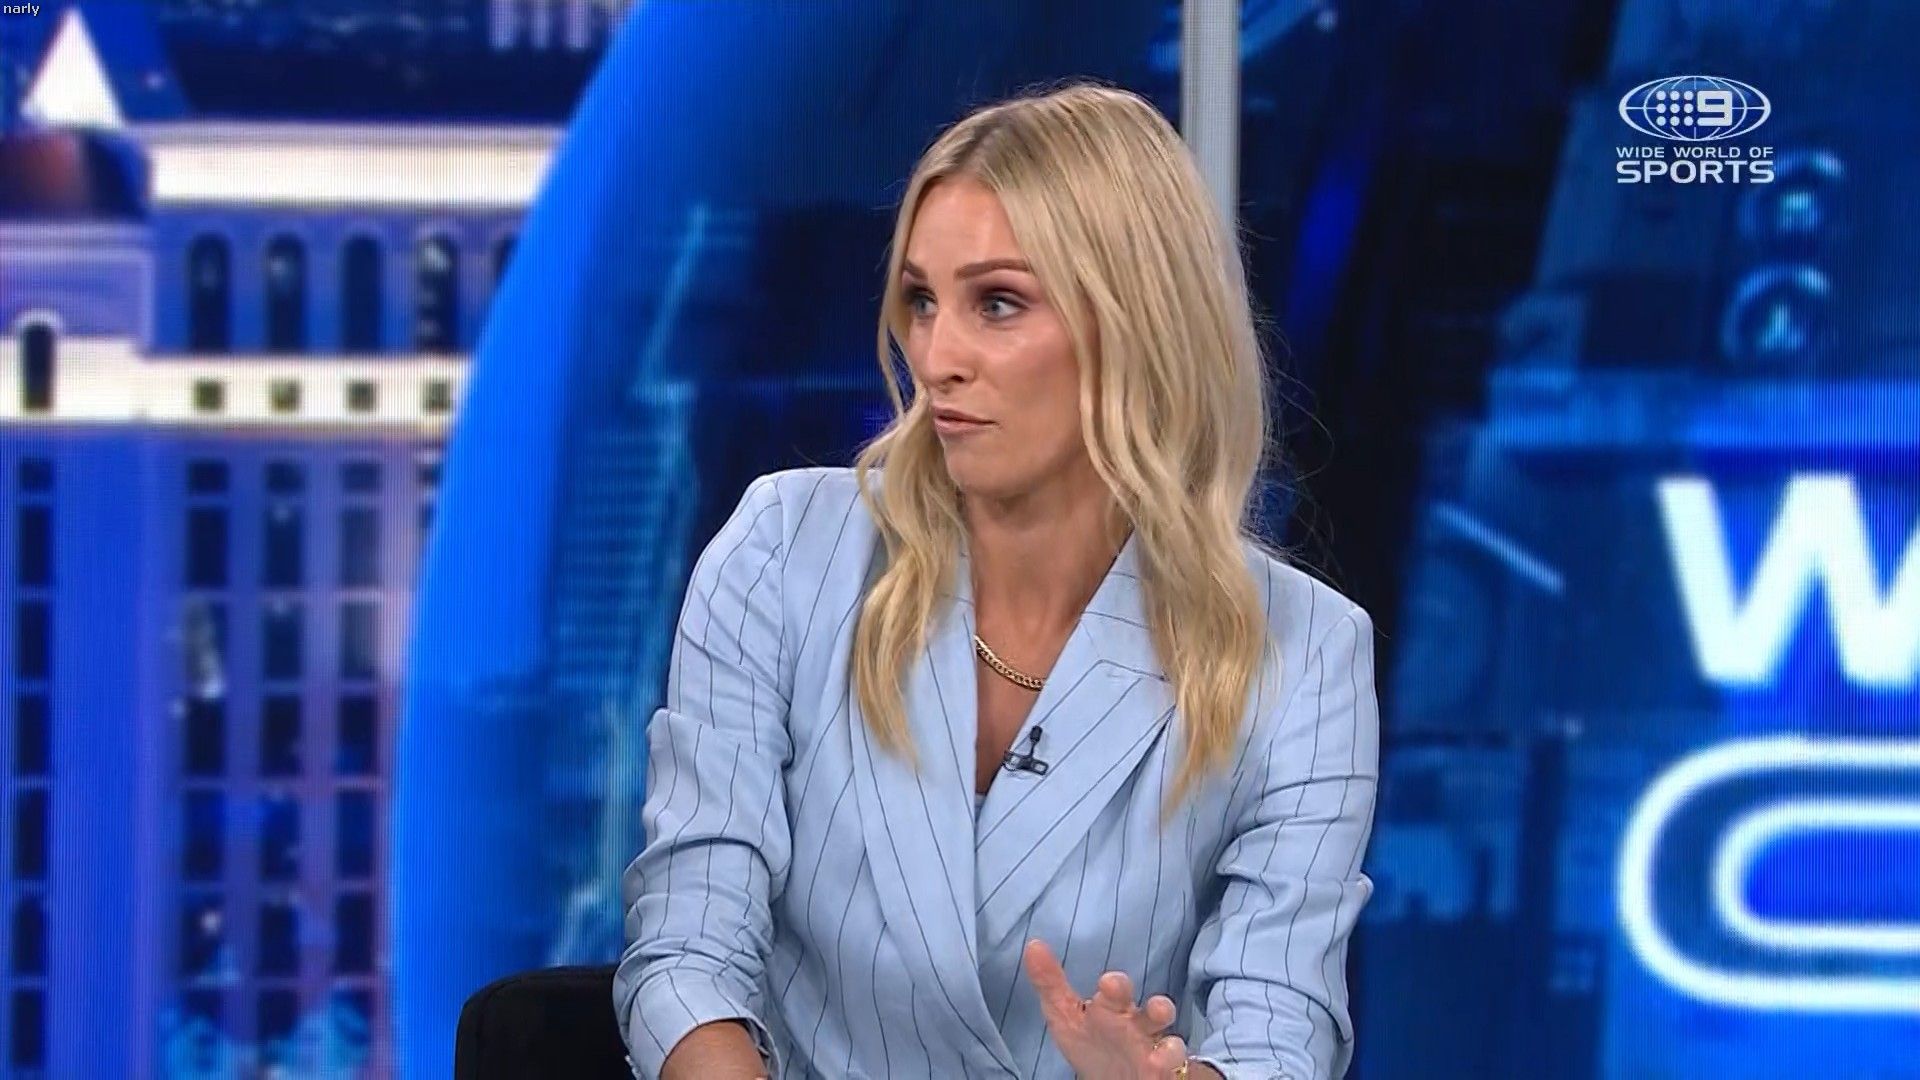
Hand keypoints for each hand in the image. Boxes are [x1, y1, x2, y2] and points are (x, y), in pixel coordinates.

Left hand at [1023, 938, 1190, 1078]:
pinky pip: (1174, 1065)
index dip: (1115, 987)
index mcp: (1114, 1009)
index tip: (1108, 983)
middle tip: (1145, 1011)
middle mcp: (1139, 1025)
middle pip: (1152, 1010)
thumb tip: (1032, 945)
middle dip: (1153, 1005)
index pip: (1117, 991)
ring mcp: (1155, 1048)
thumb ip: (1050, 984)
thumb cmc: (1091, 1040)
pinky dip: (1169, 1062)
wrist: (1115, 1078)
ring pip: (1171, 1038)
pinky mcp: (1164, 1069)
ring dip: (1166, 1033)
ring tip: (1162, 1024)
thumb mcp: (1065, 1015)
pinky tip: (1159, 1063)